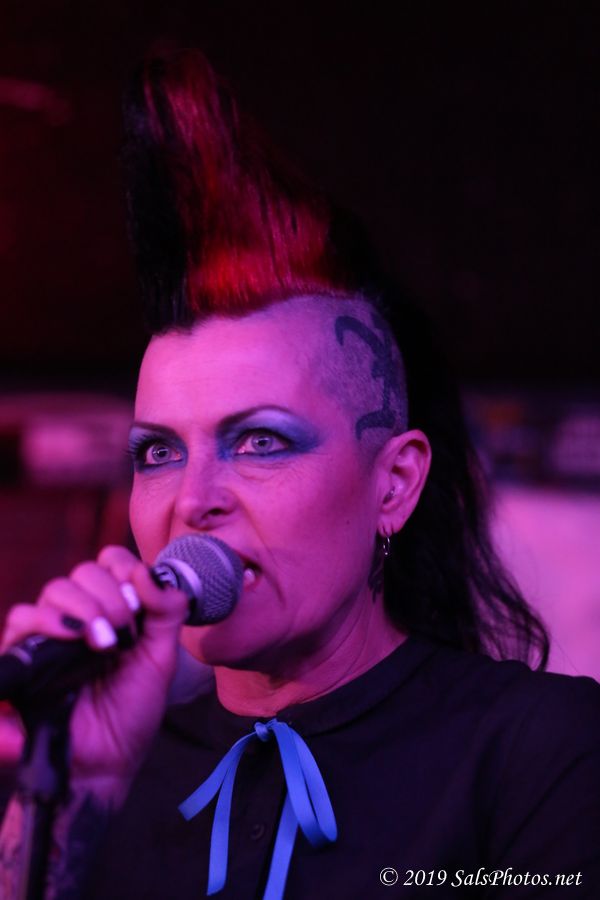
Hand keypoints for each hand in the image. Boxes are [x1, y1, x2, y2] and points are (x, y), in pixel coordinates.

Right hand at [0, 546, 187, 802]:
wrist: (106, 764)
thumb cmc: (132, 712)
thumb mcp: (161, 659)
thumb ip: (166, 611)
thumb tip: (149, 571)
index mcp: (112, 610)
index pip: (109, 563)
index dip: (123, 569)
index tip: (139, 599)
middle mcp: (78, 616)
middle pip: (82, 573)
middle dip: (109, 595)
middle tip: (123, 632)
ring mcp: (50, 635)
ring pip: (54, 591)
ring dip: (84, 608)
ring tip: (103, 642)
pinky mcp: (25, 656)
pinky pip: (21, 620)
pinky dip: (46, 622)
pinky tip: (72, 640)